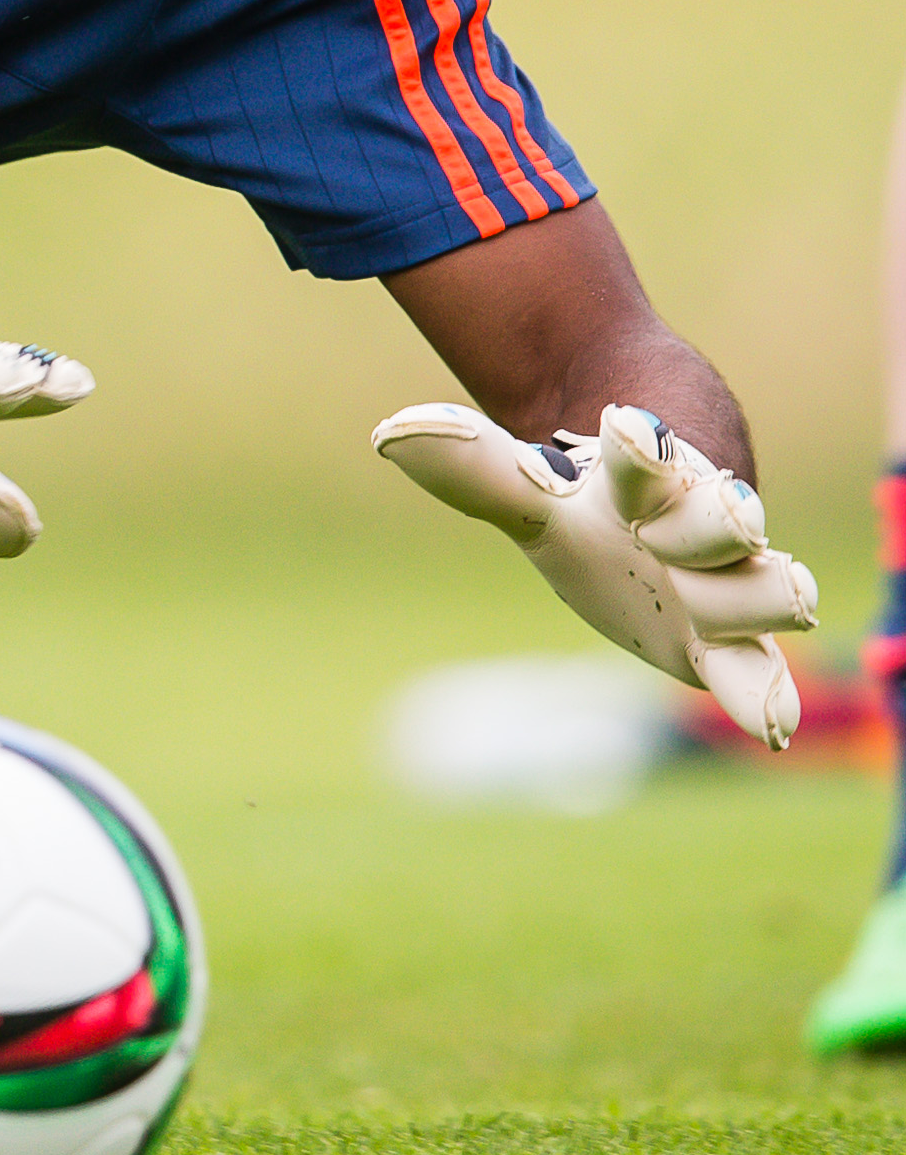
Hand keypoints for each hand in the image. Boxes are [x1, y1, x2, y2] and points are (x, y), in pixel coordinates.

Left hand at [371, 402, 816, 746]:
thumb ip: (472, 469)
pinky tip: (767, 726)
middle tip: (675, 530)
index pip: (647, 464)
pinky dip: (764, 696)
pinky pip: (761, 674)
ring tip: (732, 597)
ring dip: (749, 598)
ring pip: (763, 593)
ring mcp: (728, 589)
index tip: (625, 428)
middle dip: (711, 526)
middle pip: (723, 526)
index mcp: (651, 480)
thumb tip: (386, 434)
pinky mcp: (734, 651)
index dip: (640, 452)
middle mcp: (703, 529)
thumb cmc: (595, 496)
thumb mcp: (531, 490)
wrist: (664, 498)